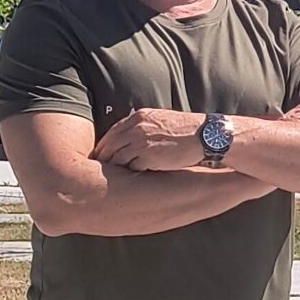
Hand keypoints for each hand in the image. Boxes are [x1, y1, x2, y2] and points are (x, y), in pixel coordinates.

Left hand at [91, 109, 205, 171]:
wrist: (204, 136)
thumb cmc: (186, 131)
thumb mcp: (161, 120)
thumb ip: (144, 126)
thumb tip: (132, 135)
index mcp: (139, 117)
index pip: (113, 132)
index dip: (104, 146)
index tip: (99, 156)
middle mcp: (136, 128)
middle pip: (109, 145)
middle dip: (101, 158)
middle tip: (94, 171)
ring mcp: (140, 141)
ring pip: (116, 157)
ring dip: (111, 169)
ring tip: (105, 180)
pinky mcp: (147, 156)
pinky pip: (129, 167)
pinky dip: (126, 174)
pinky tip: (125, 182)